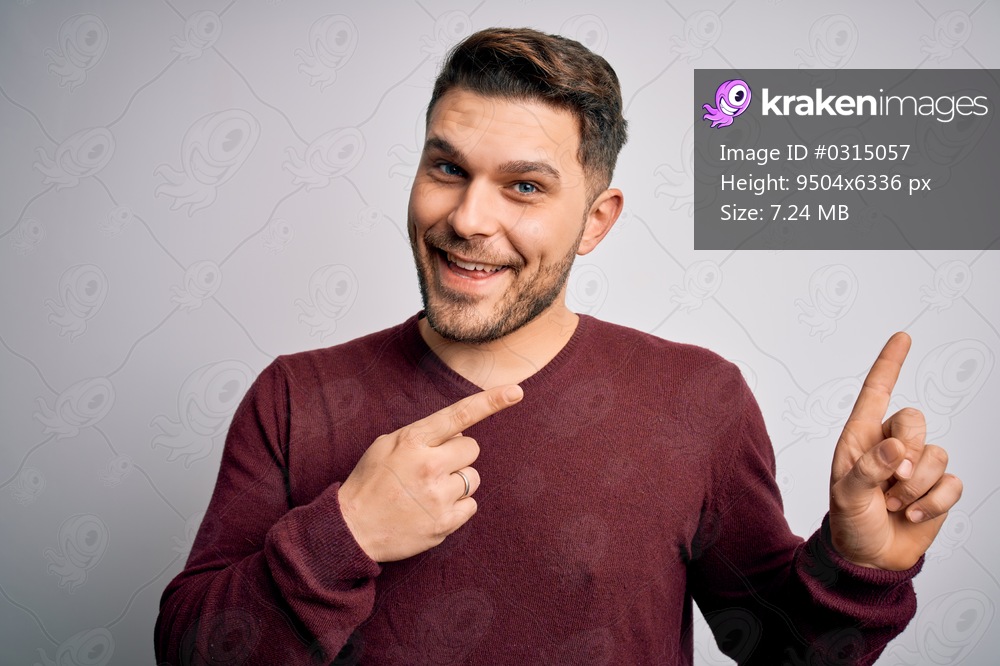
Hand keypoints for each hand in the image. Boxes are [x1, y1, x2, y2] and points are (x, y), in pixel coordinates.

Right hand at [338, 384, 522, 561]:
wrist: (351, 529)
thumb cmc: (370, 482)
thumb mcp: (387, 445)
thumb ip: (424, 435)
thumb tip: (461, 433)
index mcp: (412, 441)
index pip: (459, 415)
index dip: (490, 402)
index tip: (516, 392)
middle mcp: (428, 466)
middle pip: (471, 448)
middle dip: (458, 455)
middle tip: (432, 468)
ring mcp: (438, 497)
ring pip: (473, 477)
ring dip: (457, 481)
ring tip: (428, 491)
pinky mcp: (444, 524)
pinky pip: (471, 505)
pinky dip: (457, 506)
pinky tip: (433, 508)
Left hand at [828, 332, 962, 570]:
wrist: (869, 557)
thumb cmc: (849, 522)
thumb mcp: (846, 495)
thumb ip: (867, 469)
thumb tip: (896, 447)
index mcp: (861, 437)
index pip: (877, 392)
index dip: (890, 364)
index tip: (903, 337)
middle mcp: (890, 444)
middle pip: (914, 420)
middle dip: (905, 453)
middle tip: (888, 482)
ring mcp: (917, 465)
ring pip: (936, 454)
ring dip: (915, 487)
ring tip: (892, 504)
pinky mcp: (937, 487)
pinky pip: (951, 482)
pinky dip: (932, 504)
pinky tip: (911, 515)